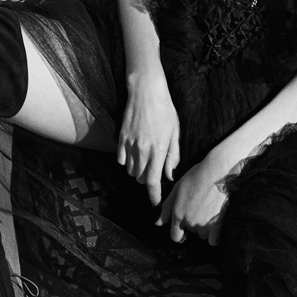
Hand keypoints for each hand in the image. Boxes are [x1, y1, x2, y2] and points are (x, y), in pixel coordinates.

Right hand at [117, 72, 180, 206]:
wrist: (146, 92)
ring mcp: (129, 145)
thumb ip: (173, 156)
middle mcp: (142, 150)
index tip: (155, 204)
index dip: (154, 196)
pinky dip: (127, 162)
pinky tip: (134, 154)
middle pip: (141, 179)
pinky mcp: (121, 139)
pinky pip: (121, 161)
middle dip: (148, 181)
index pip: (154, 182)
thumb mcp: (175, 133)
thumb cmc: (165, 111)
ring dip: (138, 172)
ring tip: (145, 161)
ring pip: (131, 171)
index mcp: (159, 150)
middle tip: (154, 172)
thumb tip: (169, 175)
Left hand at [156, 151, 229, 245]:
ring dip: (206, 228)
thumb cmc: (197, 176)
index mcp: (178, 214)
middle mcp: (189, 222)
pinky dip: (215, 235)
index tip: (184, 228)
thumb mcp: (177, 189)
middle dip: (194, 224)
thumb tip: (158, 223)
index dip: (179, 233)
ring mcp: (204, 224)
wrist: (218, 172)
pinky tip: (216, 224)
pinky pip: (214, 240)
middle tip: (201, 208)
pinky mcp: (217, 225)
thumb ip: (166, 208)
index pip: (175, 236)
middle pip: (191, 233)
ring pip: (203, 235)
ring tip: (210, 211)